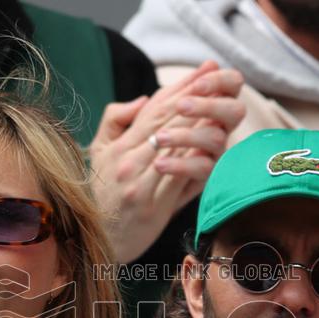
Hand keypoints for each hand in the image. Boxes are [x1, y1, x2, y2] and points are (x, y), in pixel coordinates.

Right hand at [89, 61, 244, 262]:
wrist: (97, 244)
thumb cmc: (100, 199)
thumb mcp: (99, 156)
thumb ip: (115, 124)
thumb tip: (141, 100)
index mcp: (118, 149)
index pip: (151, 109)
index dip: (178, 88)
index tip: (201, 72)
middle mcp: (128, 162)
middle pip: (166, 121)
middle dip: (193, 96)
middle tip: (217, 76)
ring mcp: (141, 184)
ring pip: (176, 144)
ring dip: (201, 122)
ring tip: (221, 103)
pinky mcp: (154, 206)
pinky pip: (181, 176)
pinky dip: (198, 158)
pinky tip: (215, 144)